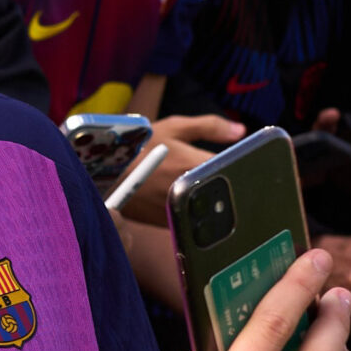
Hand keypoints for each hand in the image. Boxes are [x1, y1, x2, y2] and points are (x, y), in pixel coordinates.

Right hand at [119, 114, 246, 226]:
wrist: (103, 176)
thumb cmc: (139, 147)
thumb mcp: (173, 127)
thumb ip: (210, 126)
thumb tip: (241, 130)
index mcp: (198, 164)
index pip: (235, 168)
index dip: (245, 165)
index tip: (247, 162)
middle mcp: (194, 191)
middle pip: (227, 192)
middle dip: (231, 184)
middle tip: (227, 176)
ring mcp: (182, 210)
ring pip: (211, 209)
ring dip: (213, 200)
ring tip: (206, 188)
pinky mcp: (170, 224)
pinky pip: (193, 219)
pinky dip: (196, 211)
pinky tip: (189, 200)